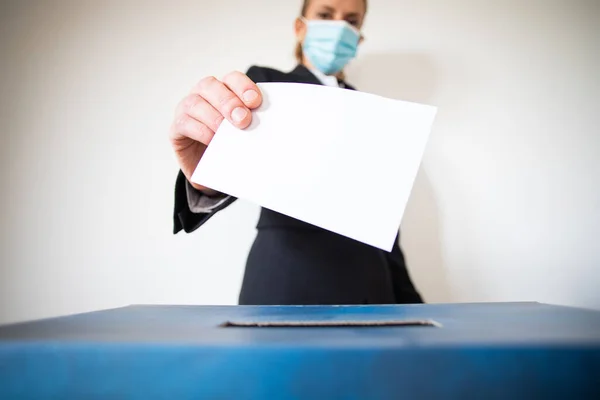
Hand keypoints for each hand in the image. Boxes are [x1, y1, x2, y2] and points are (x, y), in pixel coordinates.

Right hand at [169, 71, 261, 194]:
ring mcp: (187, 108)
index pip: (232, 79)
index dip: (243, 87)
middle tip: (243, 120)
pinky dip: (200, 131)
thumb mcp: (245, 135)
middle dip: (229, 102)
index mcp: (224, 90)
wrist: (211, 171)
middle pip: (211, 86)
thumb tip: (266, 128)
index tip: (256, 102)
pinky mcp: (177, 127)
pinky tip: (213, 140)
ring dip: (214, 117)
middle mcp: (203, 94)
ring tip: (227, 132)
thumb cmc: (231, 146)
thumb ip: (252, 126)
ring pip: (195, 103)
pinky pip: (184, 123)